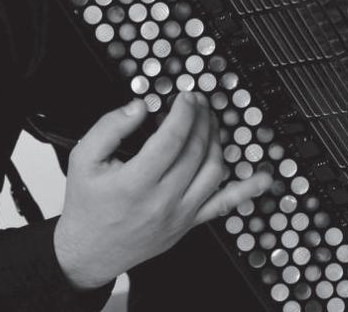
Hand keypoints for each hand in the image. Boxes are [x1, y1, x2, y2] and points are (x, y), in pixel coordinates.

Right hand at [53, 91, 270, 288]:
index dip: (184, 112)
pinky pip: (224, 206)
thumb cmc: (87, 203)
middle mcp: (162, 200)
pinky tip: (262, 178)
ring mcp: (180, 214)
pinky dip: (246, 190)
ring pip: (213, 171)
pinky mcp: (189, 224)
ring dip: (217, 141)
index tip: (185, 96)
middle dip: (201, 119)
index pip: (172, 139)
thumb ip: (111, 126)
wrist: (89, 250)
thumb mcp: (85, 157)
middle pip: (196, 150)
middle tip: (199, 101)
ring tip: (210, 122)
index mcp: (135, 182)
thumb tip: (140, 107)